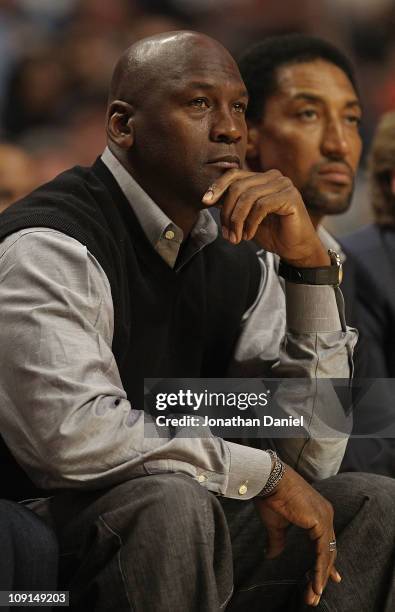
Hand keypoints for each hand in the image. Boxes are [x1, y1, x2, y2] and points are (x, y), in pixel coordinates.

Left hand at [202, 168, 329, 266]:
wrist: (295, 249)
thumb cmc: (272, 233)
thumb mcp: (246, 218)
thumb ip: (232, 205)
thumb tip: (209, 198)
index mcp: (262, 177)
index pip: (234, 175)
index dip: (217, 186)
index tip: (204, 202)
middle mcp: (274, 176)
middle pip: (238, 187)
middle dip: (227, 212)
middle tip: (226, 234)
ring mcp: (283, 184)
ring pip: (248, 197)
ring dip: (237, 221)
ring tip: (236, 238)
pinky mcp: (290, 197)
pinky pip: (261, 206)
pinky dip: (251, 223)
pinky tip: (249, 235)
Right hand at [255, 464, 340, 606]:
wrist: (269, 479)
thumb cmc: (271, 496)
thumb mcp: (276, 523)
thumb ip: (278, 541)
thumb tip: (271, 555)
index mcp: (317, 513)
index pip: (326, 542)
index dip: (326, 562)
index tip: (330, 578)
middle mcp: (325, 514)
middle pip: (328, 550)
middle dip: (321, 574)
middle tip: (314, 594)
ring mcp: (325, 517)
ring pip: (327, 554)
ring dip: (320, 576)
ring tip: (313, 595)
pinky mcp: (320, 521)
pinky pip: (323, 551)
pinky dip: (320, 569)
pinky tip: (316, 583)